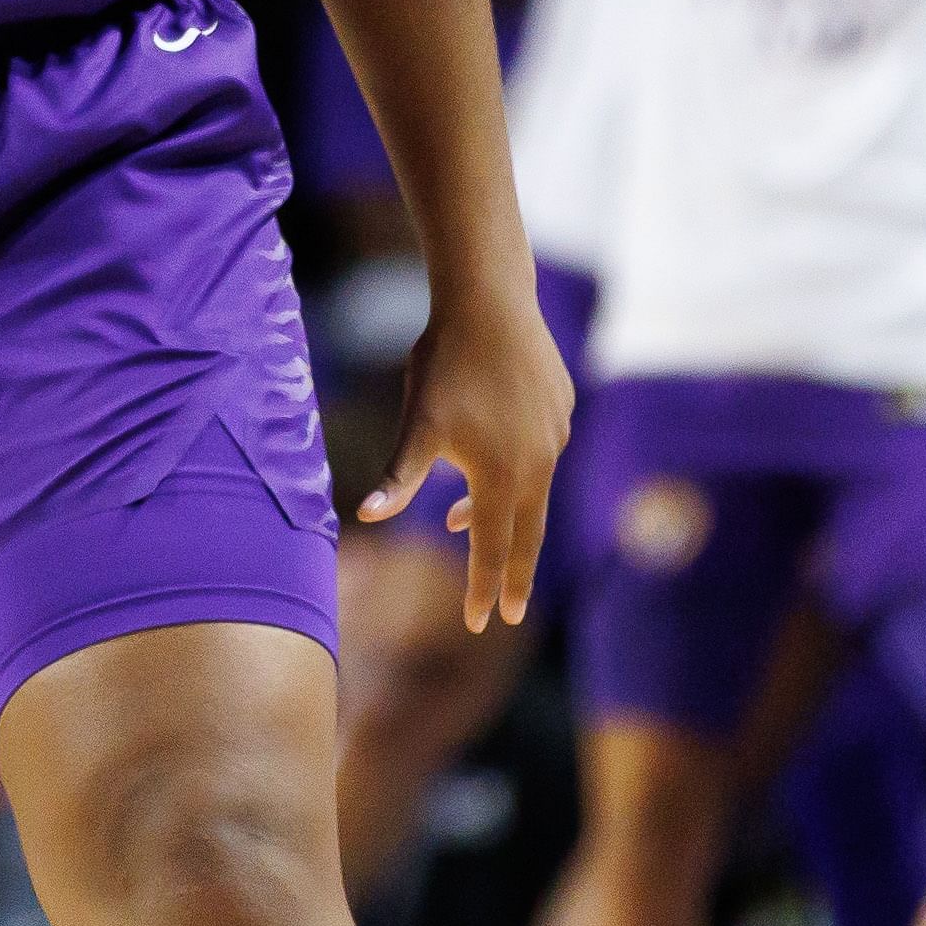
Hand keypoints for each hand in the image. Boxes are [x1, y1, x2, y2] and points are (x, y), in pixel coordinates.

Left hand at [360, 274, 575, 629]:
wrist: (490, 301)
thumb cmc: (447, 363)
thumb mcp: (417, 424)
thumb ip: (399, 477)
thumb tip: (366, 516)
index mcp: (503, 477)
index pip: (491, 549)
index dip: (482, 589)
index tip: (478, 625)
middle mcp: (539, 464)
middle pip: (527, 535)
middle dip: (514, 576)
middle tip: (510, 613)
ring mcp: (555, 437)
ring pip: (533, 492)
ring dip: (506, 518)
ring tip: (466, 526)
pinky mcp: (560, 410)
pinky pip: (541, 457)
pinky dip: (517, 475)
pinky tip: (493, 462)